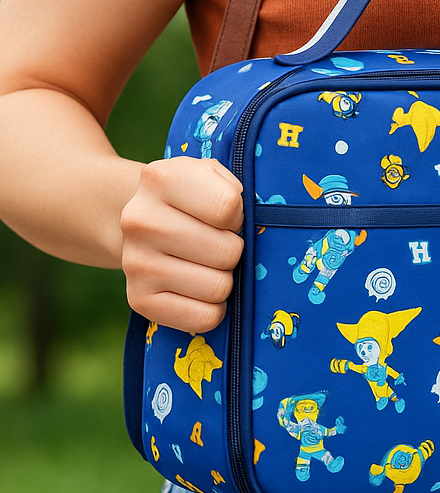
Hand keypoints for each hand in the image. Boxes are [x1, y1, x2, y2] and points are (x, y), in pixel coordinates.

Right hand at [120, 156, 242, 332]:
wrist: (138, 221)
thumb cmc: (190, 198)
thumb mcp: (209, 174)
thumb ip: (234, 187)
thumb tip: (251, 223)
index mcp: (161, 179)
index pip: (228, 207)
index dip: (238, 216)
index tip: (225, 217)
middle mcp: (140, 220)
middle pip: (227, 252)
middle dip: (233, 250)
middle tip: (217, 244)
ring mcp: (135, 263)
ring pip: (219, 287)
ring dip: (224, 279)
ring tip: (207, 265)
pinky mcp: (138, 299)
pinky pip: (204, 318)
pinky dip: (213, 309)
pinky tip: (200, 290)